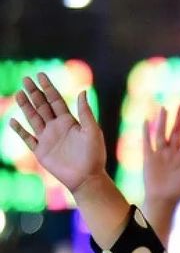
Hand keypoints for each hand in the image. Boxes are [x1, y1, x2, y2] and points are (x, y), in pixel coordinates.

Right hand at [9, 73, 107, 193]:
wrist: (87, 178)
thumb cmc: (94, 155)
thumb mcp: (92, 131)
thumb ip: (85, 112)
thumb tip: (82, 91)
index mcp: (69, 121)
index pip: (56, 101)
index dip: (48, 88)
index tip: (41, 75)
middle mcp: (56, 127)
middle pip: (42, 106)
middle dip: (34, 93)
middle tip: (26, 79)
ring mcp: (47, 138)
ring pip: (33, 118)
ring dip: (25, 106)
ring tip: (19, 93)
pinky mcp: (40, 151)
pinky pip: (27, 138)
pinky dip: (20, 130)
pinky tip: (13, 120)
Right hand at [143, 104, 179, 203]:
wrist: (164, 199)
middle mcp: (173, 152)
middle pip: (177, 132)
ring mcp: (160, 154)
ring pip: (162, 133)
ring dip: (163, 121)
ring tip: (164, 108)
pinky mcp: (149, 158)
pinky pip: (147, 142)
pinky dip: (146, 131)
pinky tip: (146, 120)